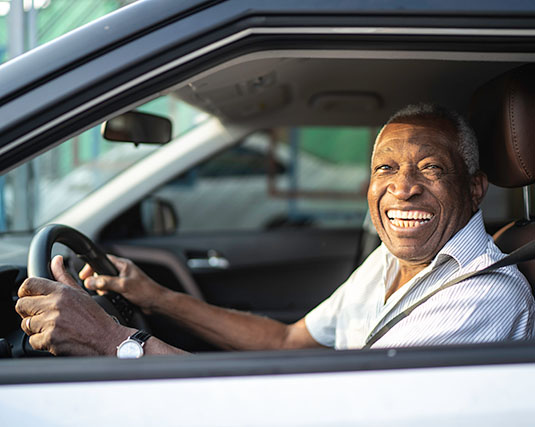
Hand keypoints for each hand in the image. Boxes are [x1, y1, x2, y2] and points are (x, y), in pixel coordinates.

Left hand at [15, 255, 129, 355]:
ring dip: (36, 328)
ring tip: (53, 328)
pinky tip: (56, 338)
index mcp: (62, 291)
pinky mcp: (50, 339)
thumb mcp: (81, 293)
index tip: (30, 298)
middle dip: (29, 312)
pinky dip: (42, 342)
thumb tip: (56, 260)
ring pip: (26, 324)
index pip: (29, 284)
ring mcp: (52, 322)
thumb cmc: (95, 318)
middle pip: (21, 305)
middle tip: (42, 316)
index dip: (25, 292)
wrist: (106, 339)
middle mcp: (55, 304)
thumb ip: (63, 276)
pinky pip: (32, 340)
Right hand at [80, 255, 167, 313]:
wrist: (157, 303)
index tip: (84, 275)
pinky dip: (107, 293)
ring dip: (102, 288)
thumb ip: (106, 282)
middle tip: (94, 287)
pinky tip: (110, 298)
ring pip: (105, 281)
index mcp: (123, 265)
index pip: (103, 259)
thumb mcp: (123, 285)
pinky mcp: (124, 289)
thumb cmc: (146, 291)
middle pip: (102, 271)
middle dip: (96, 279)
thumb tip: (89, 281)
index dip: (92, 266)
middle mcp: (123, 271)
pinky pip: (110, 289)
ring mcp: (123, 280)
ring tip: (105, 293)